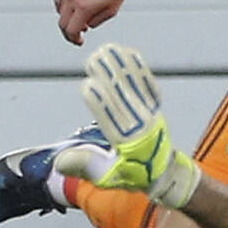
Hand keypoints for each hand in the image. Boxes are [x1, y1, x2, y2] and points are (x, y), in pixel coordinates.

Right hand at [54, 0, 125, 45]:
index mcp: (84, 7)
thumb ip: (96, 21)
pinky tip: (72, 7)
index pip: (71, 30)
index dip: (74, 39)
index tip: (79, 41)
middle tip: (76, 34)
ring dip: (66, 18)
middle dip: (69, 32)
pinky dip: (63, 6)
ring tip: (78, 19)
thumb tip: (87, 25)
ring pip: (59, 10)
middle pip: (62, 22)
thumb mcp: (111, 11)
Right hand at [56, 42, 201, 207]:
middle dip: (109, 76)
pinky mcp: (154, 108)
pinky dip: (139, 69)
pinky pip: (147, 85)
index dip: (100, 103)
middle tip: (95, 57)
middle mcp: (142, 125)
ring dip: (122, 66)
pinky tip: (130, 54)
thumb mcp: (108, 178)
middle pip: (123, 97)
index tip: (88, 86)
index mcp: (130, 143)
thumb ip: (87, 167)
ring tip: (108, 49)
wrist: (166, 173)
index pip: (112, 119)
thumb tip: (61, 162)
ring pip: (135, 87)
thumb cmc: (136, 176)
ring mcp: (150, 114)